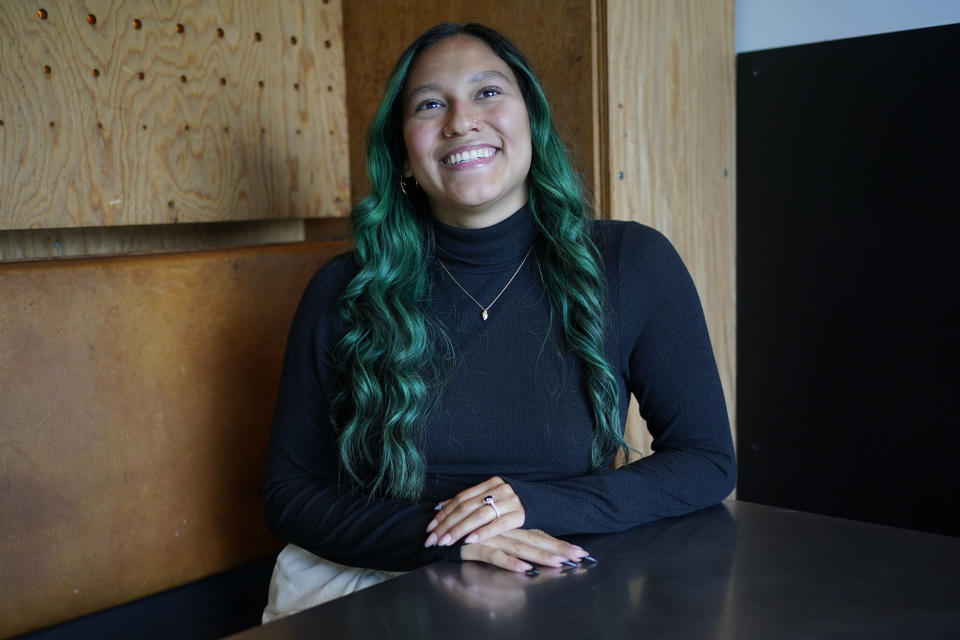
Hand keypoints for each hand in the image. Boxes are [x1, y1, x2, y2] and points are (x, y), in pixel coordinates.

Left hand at [425, 476, 523, 547]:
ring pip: (478, 516)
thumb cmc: (513, 503)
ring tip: (446, 541)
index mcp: (489, 483)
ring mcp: (509, 501)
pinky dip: (482, 532)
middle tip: (432, 539)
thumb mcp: (493, 497)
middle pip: (466, 507)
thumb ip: (471, 501)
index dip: (444, 513)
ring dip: (459, 530)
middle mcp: (498, 490)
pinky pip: (498, 524)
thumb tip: (442, 506)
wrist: (545, 503)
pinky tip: (469, 540)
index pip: (460, 498)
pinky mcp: (520, 515)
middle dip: (446, 524)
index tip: (430, 527)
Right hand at [459, 528, 590, 572]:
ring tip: (560, 562)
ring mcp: (491, 538)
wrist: (438, 531)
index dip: (559, 543)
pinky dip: (511, 563)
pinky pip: (497, 556)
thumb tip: (529, 558)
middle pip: (536, 539)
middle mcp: (504, 530)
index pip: (539, 534)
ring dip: (541, 555)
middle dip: (559, 548)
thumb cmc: (465, 534)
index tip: (581, 553)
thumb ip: (510, 544)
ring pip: (521, 546)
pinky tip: (525, 569)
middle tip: (580, 555)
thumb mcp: (491, 537)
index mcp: (510, 526)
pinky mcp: (477, 547)